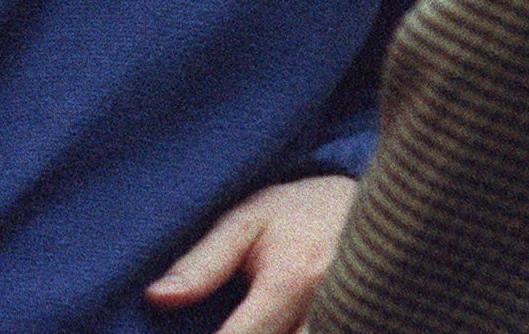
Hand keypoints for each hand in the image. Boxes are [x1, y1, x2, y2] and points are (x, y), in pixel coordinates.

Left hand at [144, 173, 354, 333]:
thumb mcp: (243, 223)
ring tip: (251, 322)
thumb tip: (154, 299)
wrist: (373, 206)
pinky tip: (276, 328)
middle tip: (229, 325)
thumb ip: (201, 265)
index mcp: (292, 280)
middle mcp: (330, 309)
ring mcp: (356, 323)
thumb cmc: (296, 213)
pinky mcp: (369, 330)